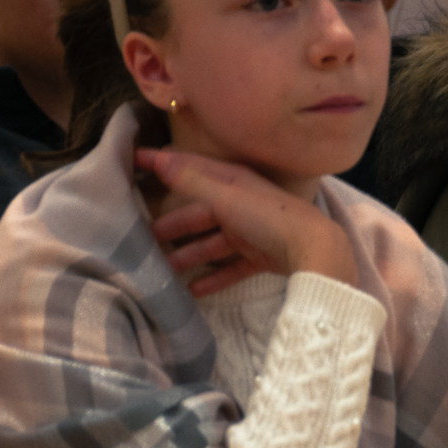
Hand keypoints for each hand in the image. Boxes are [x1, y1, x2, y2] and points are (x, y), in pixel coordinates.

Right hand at [136, 148, 355, 293]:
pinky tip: (194, 291)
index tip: (133, 160)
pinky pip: (231, 268)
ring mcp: (252, 232)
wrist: (314, 249)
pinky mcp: (262, 257)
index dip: (162, 164)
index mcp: (232, 182)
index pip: (189, 169)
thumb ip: (191, 180)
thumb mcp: (225, 196)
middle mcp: (240, 203)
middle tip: (144, 237)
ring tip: (164, 270)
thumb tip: (159, 156)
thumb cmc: (268, 217)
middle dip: (173, 224)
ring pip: (212, 243)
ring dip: (188, 254)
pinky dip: (213, 277)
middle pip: (199, 213)